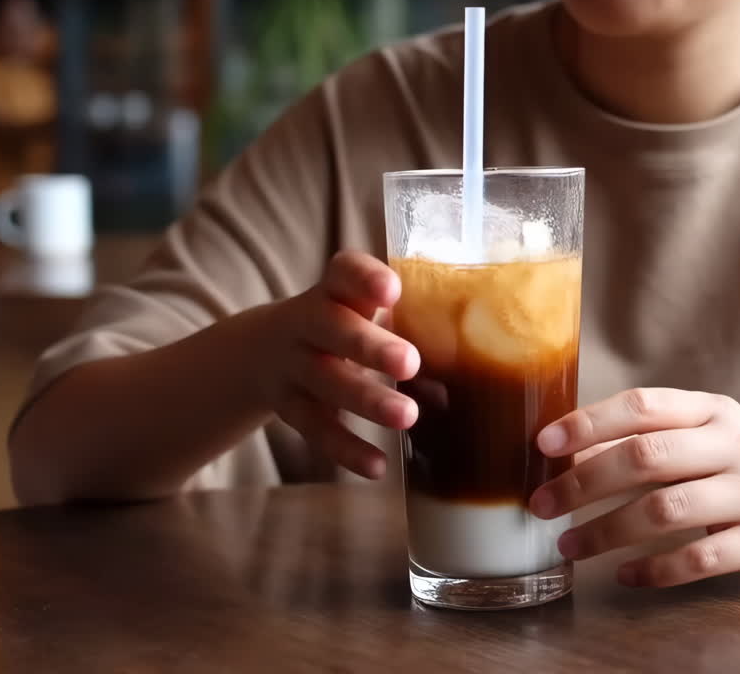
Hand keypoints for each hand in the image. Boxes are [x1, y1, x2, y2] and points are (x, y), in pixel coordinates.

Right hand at [261, 251, 419, 479]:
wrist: (259, 351)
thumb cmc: (341, 326)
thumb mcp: (360, 309)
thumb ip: (408, 320)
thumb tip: (480, 359)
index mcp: (333, 290)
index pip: (343, 273)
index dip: (364, 279)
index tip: (392, 290)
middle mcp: (307, 322)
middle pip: (331, 329)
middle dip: (369, 346)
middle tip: (410, 362)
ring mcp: (293, 365)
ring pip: (325, 381)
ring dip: (366, 400)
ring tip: (407, 416)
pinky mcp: (288, 406)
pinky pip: (315, 428)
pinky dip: (346, 449)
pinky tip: (377, 466)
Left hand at [529, 388, 739, 587]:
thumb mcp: (707, 435)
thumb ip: (649, 437)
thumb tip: (568, 452)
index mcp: (712, 411)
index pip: (643, 406)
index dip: (589, 423)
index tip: (544, 444)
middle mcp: (733, 445)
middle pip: (646, 458)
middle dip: (584, 483)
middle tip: (541, 506)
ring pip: (666, 510)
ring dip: (607, 531)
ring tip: (569, 546)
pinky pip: (699, 559)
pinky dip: (655, 570)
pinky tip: (626, 576)